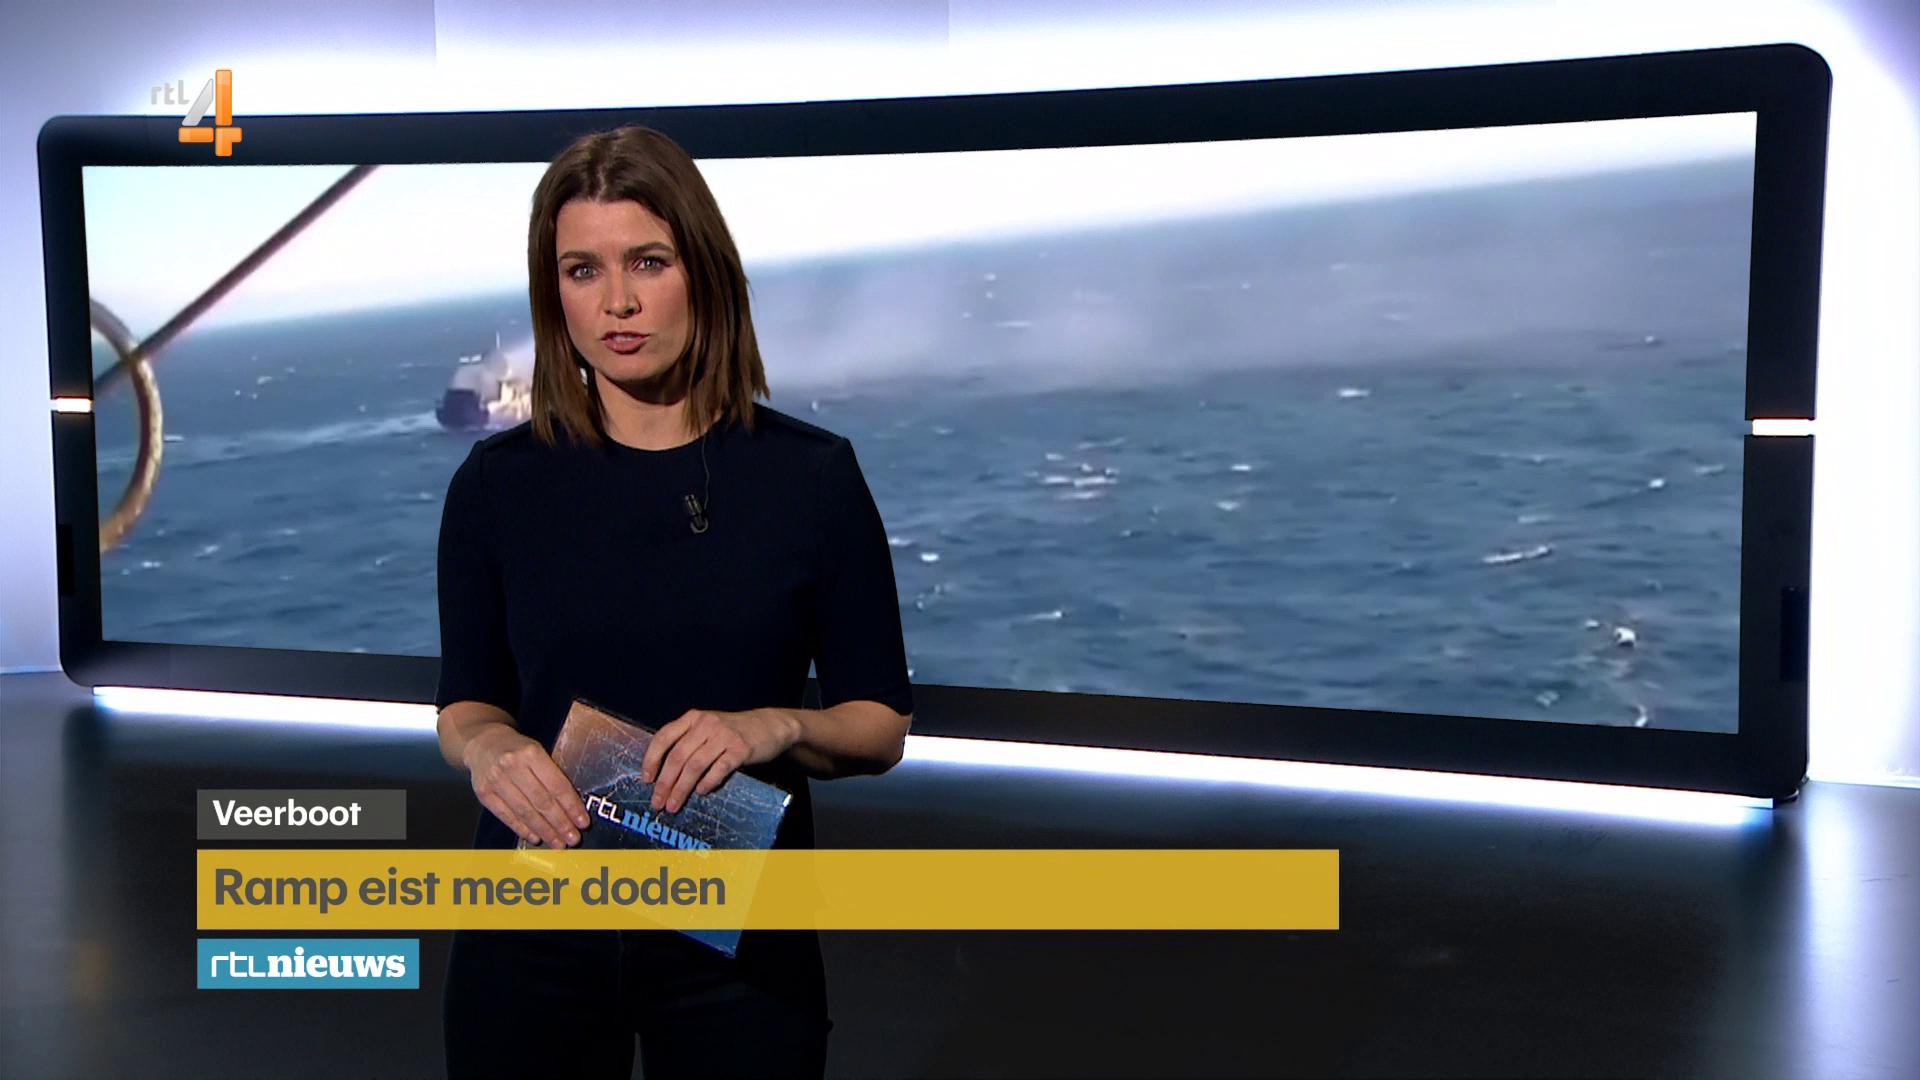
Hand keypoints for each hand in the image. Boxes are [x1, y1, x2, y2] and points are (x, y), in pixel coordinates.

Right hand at [462, 724, 589, 848]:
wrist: (483, 742)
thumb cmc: (516, 748)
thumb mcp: (537, 751)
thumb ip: (552, 774)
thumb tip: (571, 806)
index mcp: (531, 753)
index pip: (557, 785)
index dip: (571, 806)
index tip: (582, 821)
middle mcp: (512, 766)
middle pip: (542, 802)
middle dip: (560, 823)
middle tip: (572, 838)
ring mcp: (496, 780)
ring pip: (525, 812)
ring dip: (544, 830)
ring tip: (557, 842)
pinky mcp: (484, 793)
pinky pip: (507, 816)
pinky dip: (522, 829)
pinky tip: (536, 837)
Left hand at [640, 708, 799, 813]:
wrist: (771, 725)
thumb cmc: (735, 731)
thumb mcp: (708, 727)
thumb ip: (688, 741)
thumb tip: (664, 772)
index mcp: (693, 718)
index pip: (664, 737)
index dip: (651, 759)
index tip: (646, 779)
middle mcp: (706, 724)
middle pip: (677, 756)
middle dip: (664, 783)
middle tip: (658, 801)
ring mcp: (724, 736)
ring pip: (694, 766)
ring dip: (681, 789)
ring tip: (674, 804)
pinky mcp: (740, 749)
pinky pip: (718, 769)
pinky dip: (707, 783)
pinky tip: (701, 793)